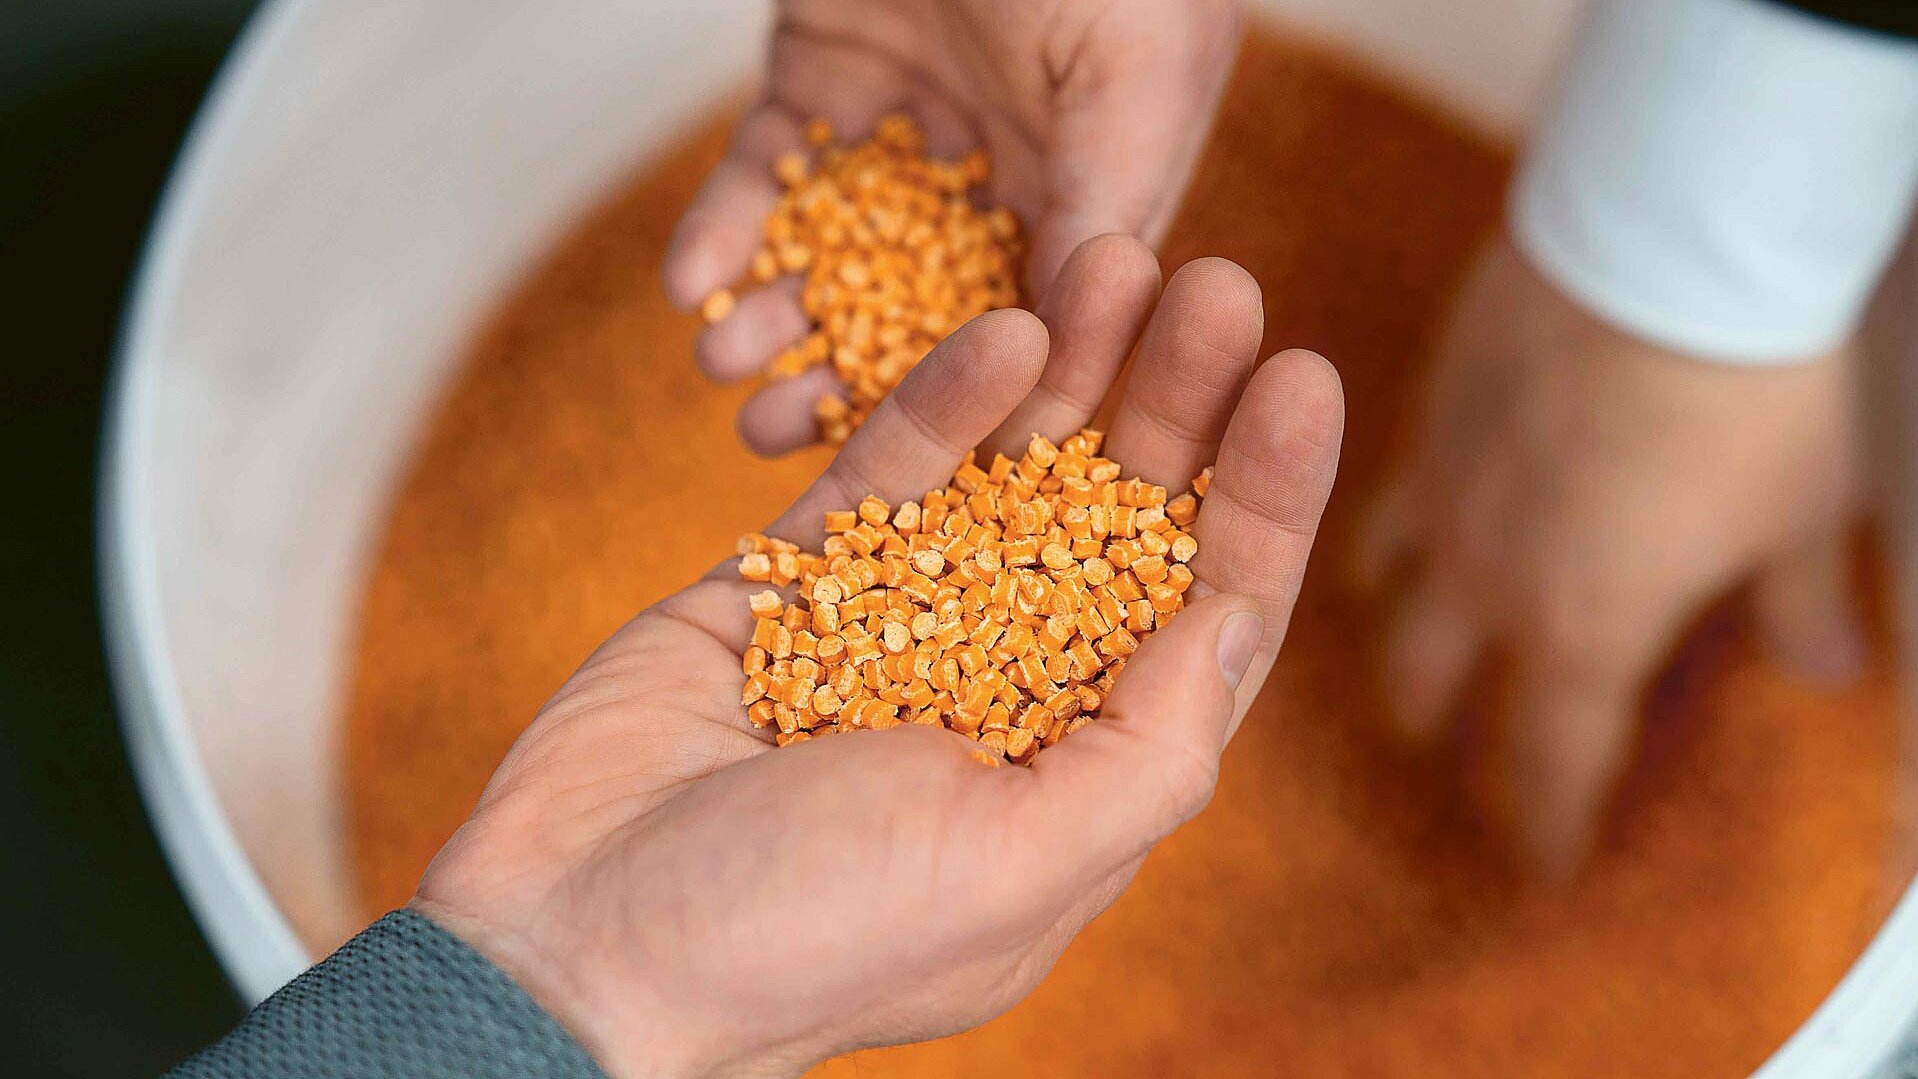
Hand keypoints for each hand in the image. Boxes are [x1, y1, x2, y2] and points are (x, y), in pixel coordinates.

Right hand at [415, 236, 1342, 1078]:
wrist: (575, 939)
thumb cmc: (805, 937)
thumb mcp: (1015, 868)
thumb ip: (1145, 750)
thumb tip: (1235, 622)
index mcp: (1080, 777)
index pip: (1208, 620)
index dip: (1264, 502)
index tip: (1304, 380)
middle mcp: (1006, 691)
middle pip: (1121, 525)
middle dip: (1177, 407)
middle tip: (1220, 286)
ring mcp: (901, 625)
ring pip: (1011, 477)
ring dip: (1074, 372)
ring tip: (1116, 256)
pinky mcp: (797, 576)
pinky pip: (886, 470)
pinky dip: (944, 400)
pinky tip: (1004, 326)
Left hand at [663, 0, 1242, 453]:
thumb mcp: (1131, 77)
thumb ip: (1106, 204)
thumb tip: (1079, 350)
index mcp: (1086, 195)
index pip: (1019, 326)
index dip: (950, 402)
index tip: (891, 474)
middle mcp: (994, 176)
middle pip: (909, 306)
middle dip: (842, 372)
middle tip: (771, 432)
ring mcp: (904, 129)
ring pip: (832, 248)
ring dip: (775, 307)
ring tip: (723, 361)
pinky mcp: (821, 79)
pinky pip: (770, 166)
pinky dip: (728, 219)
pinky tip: (692, 276)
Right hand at [1361, 233, 1862, 877]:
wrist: (1661, 242)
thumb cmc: (1744, 392)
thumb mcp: (1802, 516)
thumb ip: (1798, 607)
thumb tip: (1822, 671)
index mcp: (1579, 632)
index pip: (1548, 767)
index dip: (1546, 826)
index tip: (1543, 869)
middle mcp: (1485, 582)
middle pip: (1429, 692)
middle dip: (1443, 736)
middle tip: (1459, 752)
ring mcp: (1440, 495)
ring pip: (1378, 597)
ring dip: (1395, 630)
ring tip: (1409, 639)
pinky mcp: (1423, 413)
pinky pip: (1383, 496)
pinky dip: (1390, 530)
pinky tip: (1412, 514)